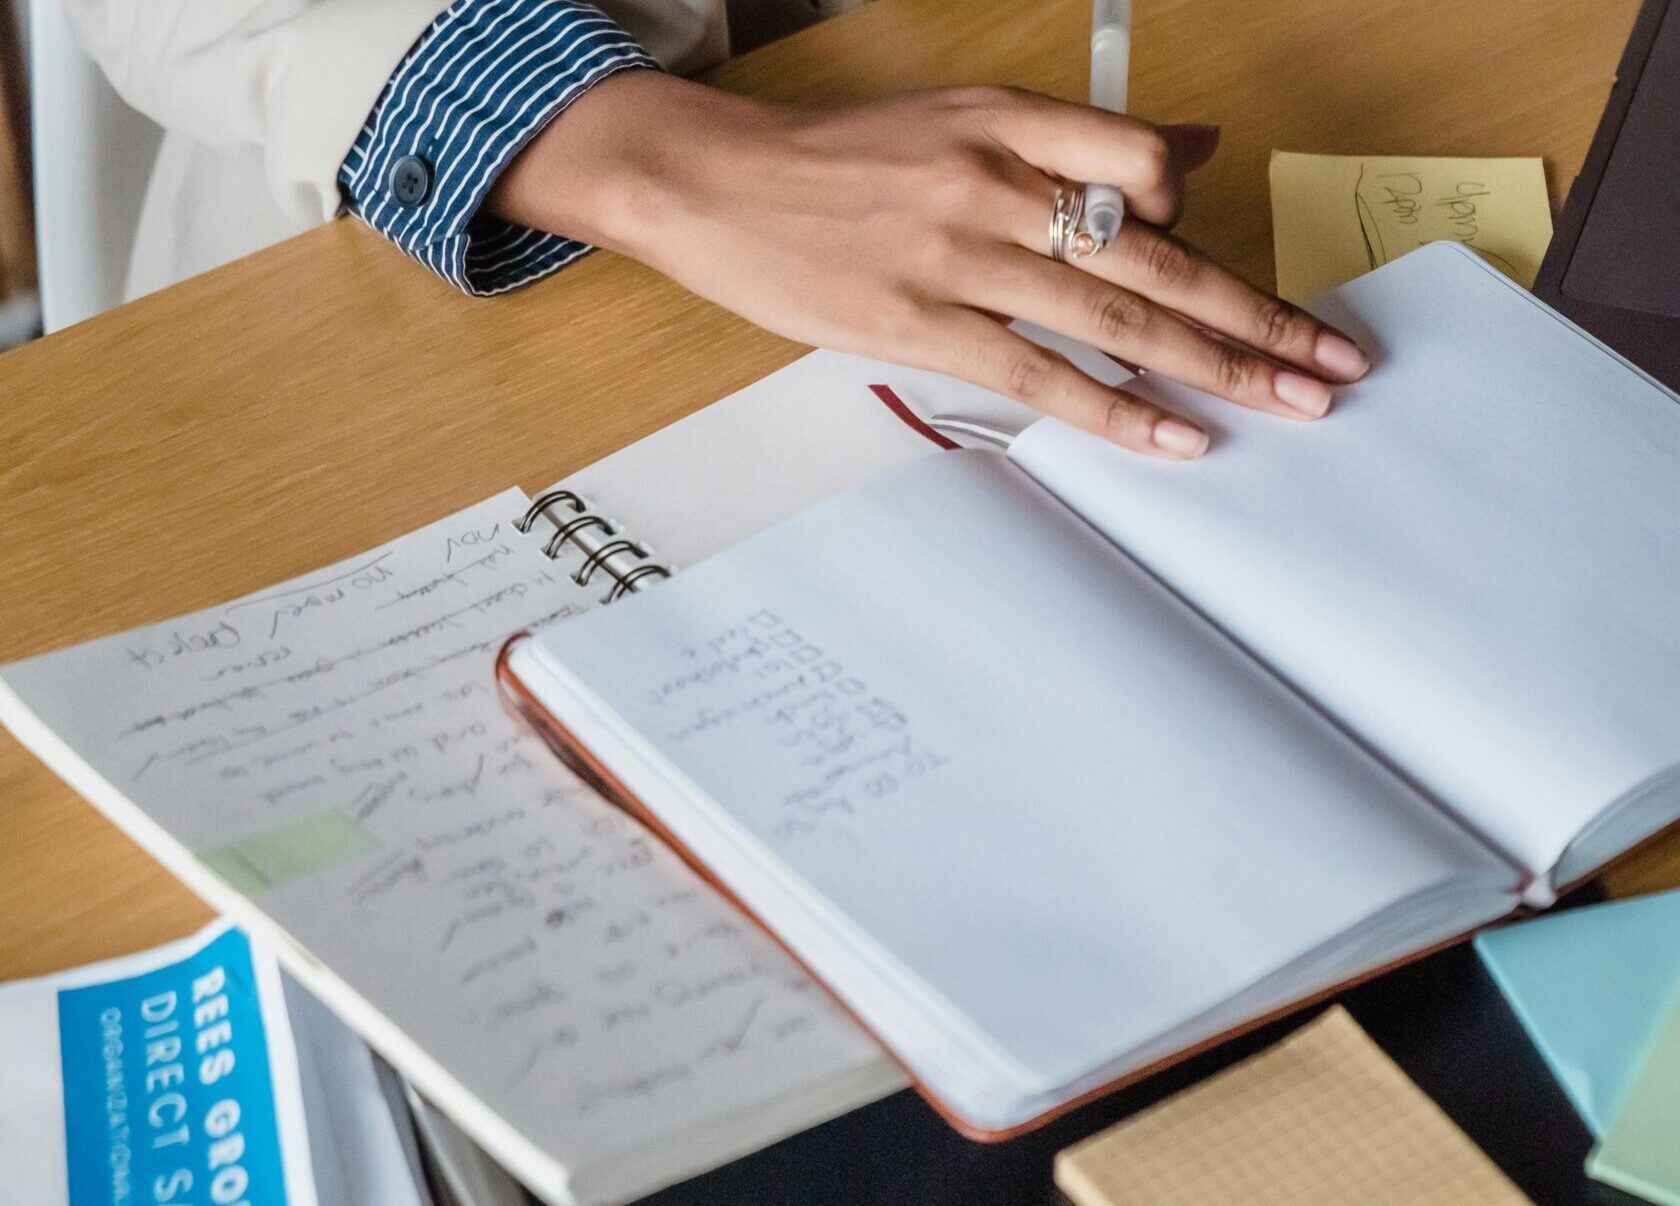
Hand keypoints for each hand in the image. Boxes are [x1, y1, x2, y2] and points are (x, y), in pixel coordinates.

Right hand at [490, 73, 1369, 459]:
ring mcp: (960, 255)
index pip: (1148, 164)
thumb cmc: (833, 160)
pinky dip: (1119, 409)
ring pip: (1117, 318)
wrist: (714, 182)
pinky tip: (1179, 437)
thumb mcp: (957, 117)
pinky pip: (1042, 375)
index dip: (1211, 225)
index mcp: (1010, 120)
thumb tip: (1187, 151)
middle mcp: (998, 182)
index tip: (1252, 282)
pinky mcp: (920, 324)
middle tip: (1333, 362)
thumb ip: (1069, 140)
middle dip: (1259, 315)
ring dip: (1217, 367)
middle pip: (1159, 253)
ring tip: (1292, 403)